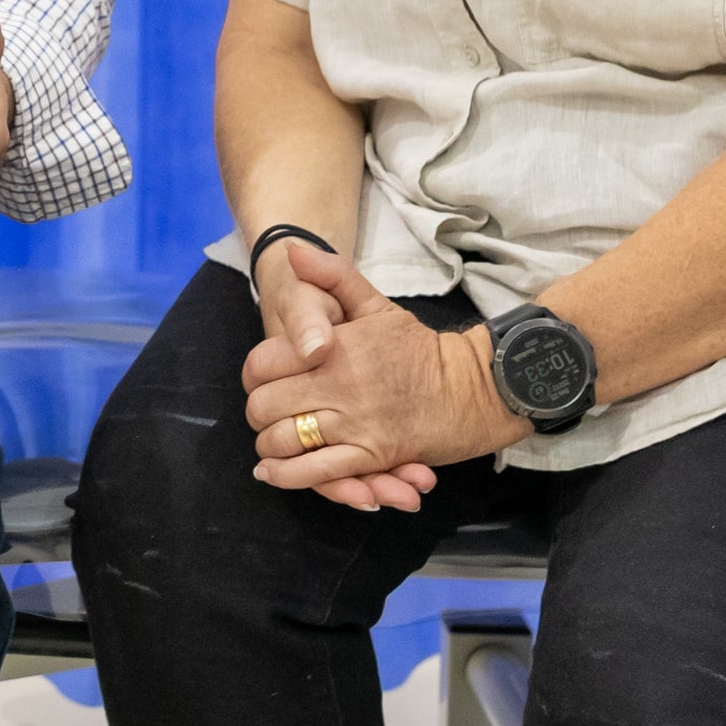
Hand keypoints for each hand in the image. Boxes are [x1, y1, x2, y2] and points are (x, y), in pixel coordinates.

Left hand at [238, 242, 504, 510]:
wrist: (470, 389)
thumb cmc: (418, 348)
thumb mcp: (377, 305)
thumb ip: (333, 276)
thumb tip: (292, 250)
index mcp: (335, 347)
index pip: (263, 363)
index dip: (254, 374)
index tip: (263, 379)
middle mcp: (338, 385)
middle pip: (265, 406)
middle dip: (258, 411)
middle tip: (265, 412)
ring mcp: (354, 423)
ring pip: (284, 441)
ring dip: (269, 445)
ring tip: (270, 441)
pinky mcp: (370, 456)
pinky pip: (315, 472)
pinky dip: (286, 475)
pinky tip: (271, 471)